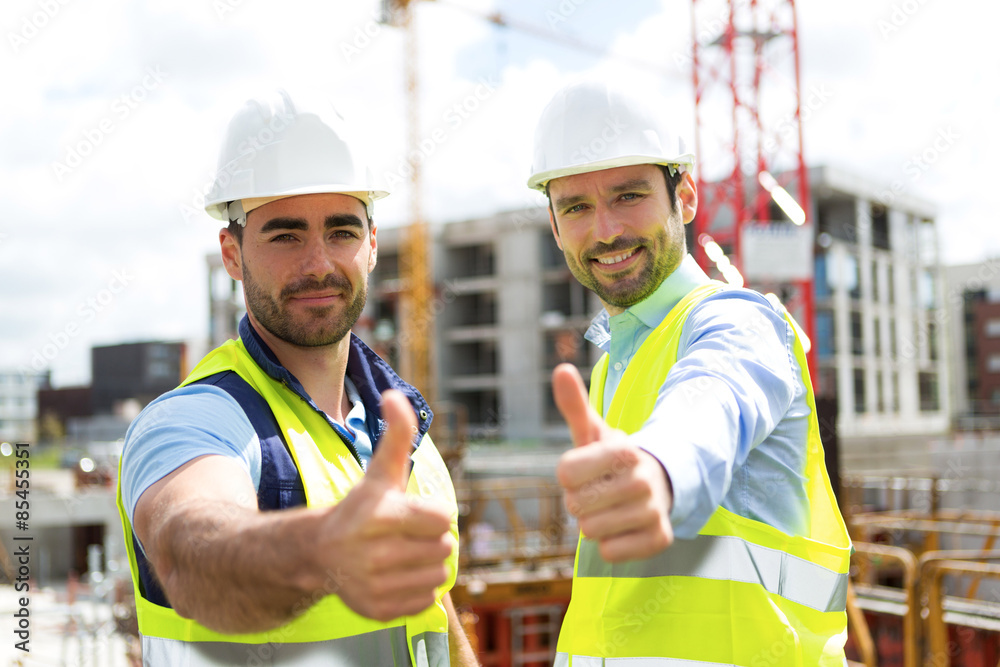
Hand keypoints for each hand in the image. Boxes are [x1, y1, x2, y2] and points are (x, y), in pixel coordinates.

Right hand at [315, 390, 452, 620]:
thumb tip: (394, 395)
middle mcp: (373, 553)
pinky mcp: (377, 611)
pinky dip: (417, 590)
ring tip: (400, 555)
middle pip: (444, 548)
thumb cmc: (361, 508)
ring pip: (438, 575)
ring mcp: (373, 585)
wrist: (318, 552)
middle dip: (430, 539)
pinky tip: (395, 576)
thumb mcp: (381, 471)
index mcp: (379, 515)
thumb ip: (396, 434)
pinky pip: (425, 601)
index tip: (409, 513)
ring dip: (426, 565)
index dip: (431, 514)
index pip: (442, 518)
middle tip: (404, 536)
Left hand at [552, 363, 673, 561]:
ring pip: (590, 531)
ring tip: (611, 507)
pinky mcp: (659, 539)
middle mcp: (642, 480)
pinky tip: (623, 527)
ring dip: (594, 523)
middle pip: (575, 506)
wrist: (659, 484)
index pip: (565, 473)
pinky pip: (610, 553)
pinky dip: (610, 544)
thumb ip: (575, 405)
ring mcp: (653, 511)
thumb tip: (561, 368)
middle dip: (580, 501)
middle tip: (599, 491)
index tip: (586, 470)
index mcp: (622, 450)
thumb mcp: (593, 432)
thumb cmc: (613, 460)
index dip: (569, 475)